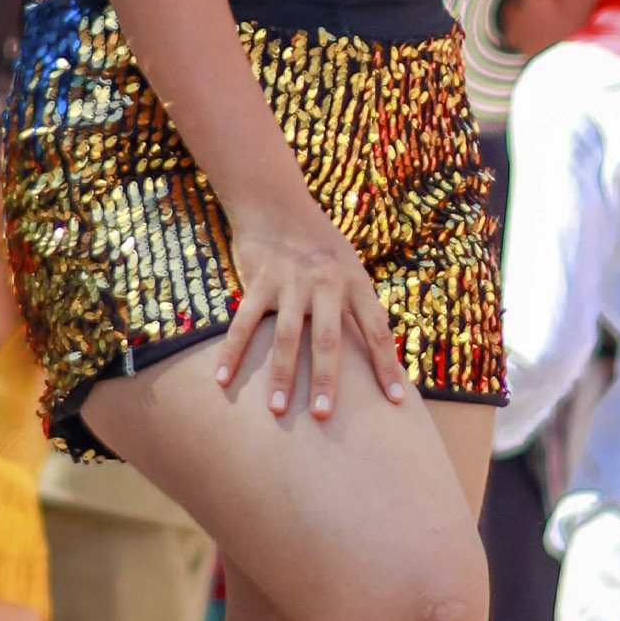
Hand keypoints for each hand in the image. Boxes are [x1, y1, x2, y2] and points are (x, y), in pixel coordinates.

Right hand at [212, 191, 408, 422]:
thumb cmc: (319, 244)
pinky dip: (232, 352)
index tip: (396, 402)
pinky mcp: (260, 280)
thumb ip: (356, 304)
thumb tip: (376, 353)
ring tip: (277, 410)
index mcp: (354, 282)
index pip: (376, 330)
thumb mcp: (348, 266)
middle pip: (327, 339)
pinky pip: (244, 322)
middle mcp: (325, 282)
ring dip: (280, 375)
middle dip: (325, 380)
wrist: (276, 204)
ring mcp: (290, 282)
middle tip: (323, 416)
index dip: (387, 366)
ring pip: (286, 336)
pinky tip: (223, 379)